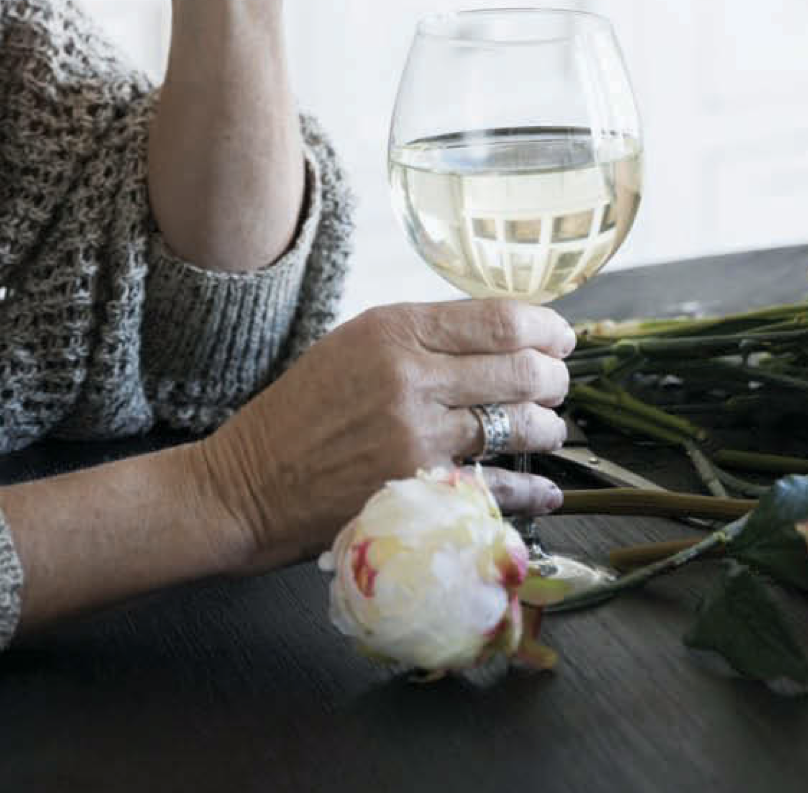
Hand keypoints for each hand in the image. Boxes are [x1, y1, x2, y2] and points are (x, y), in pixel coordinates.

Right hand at [190, 299, 573, 571]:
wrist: (246, 484)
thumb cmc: (298, 415)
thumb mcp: (349, 349)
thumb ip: (417, 340)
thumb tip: (495, 339)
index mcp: (391, 328)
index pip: (498, 319)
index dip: (546, 329)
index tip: (561, 338)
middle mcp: (409, 375)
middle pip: (521, 368)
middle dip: (554, 378)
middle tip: (556, 385)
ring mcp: (417, 435)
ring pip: (521, 426)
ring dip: (547, 430)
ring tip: (546, 431)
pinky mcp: (421, 489)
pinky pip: (503, 486)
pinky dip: (534, 489)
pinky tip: (544, 488)